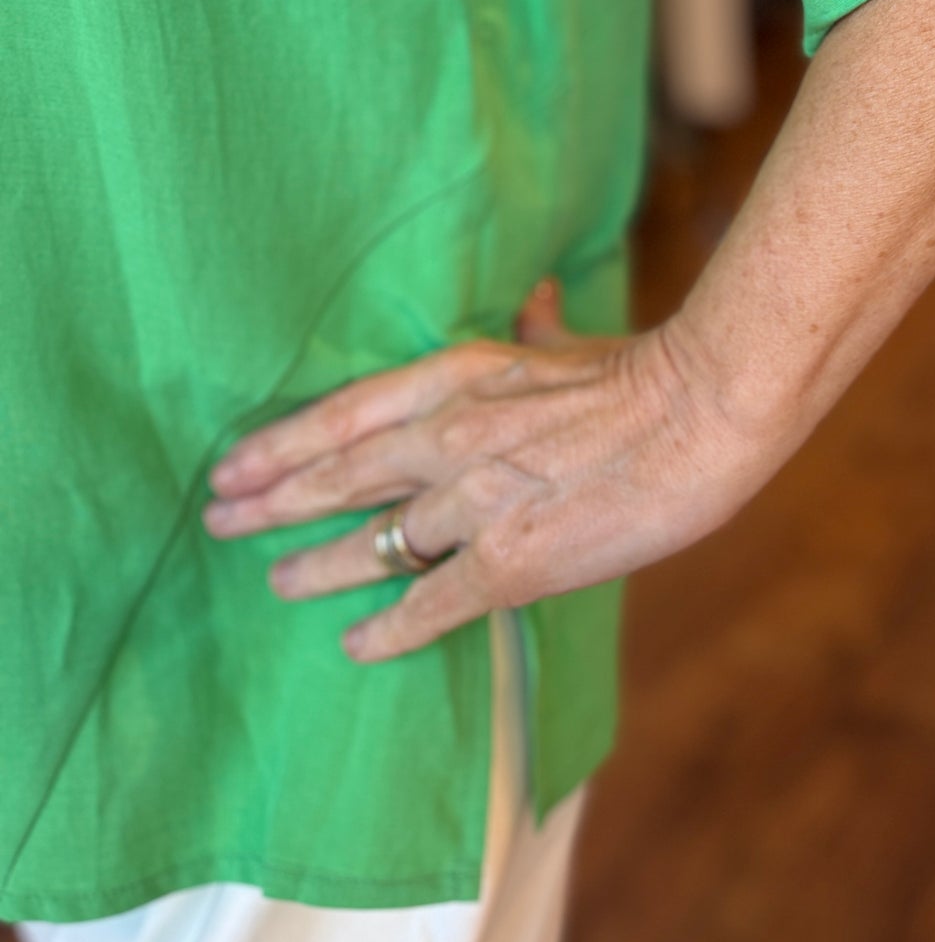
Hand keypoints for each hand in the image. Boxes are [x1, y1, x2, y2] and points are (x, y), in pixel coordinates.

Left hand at [202, 281, 767, 663]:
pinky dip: (388, 626)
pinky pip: (432, 602)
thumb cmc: (649, 372)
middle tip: (220, 520)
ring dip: (318, 564)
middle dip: (274, 500)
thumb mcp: (576, 344)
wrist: (706, 411)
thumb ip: (540, 329)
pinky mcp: (513, 559)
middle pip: (339, 475)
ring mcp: (477, 500)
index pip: (346, 413)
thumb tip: (535, 297)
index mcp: (461, 375)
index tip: (237, 462)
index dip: (284, 443)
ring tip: (276, 581)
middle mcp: (451, 435)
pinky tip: (355, 644)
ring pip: (375, 541)